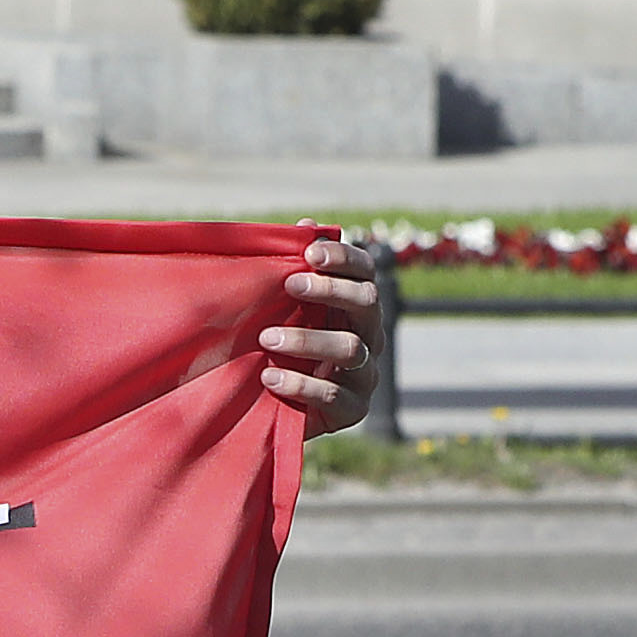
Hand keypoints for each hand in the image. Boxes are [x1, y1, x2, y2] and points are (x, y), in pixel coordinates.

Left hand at [262, 236, 385, 434]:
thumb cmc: (283, 349)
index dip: (343, 258)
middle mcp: (369, 335)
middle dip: (330, 290)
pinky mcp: (353, 409)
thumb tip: (306, 225)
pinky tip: (270, 377)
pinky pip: (333, 394)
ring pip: (350, 348)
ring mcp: (365, 374)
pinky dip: (300, 384)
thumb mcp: (285, 311)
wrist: (275, 411)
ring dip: (308, 339)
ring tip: (267, 338)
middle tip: (290, 285)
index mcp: (356, 307)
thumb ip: (295, 272)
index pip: (365, 272)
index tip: (310, 254)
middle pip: (367, 302)